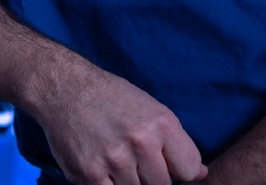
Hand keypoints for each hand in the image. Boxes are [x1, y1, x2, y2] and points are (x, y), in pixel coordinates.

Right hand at [37, 66, 206, 184]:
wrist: (65, 89)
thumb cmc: (111, 98)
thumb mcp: (151, 109)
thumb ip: (176, 142)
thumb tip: (200, 174)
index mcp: (161, 123)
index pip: (189, 170)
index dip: (180, 171)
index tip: (166, 164)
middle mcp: (141, 141)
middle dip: (151, 176)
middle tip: (134, 158)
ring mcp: (115, 160)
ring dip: (128, 181)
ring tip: (115, 158)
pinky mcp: (90, 174)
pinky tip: (102, 167)